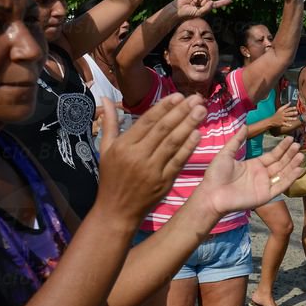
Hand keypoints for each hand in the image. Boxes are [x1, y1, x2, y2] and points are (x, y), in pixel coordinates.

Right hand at [95, 94, 205, 219]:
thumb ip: (110, 123)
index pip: (147, 122)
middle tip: (196, 98)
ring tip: (201, 111)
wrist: (117, 210)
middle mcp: (137, 156)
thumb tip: (105, 98)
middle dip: (181, 112)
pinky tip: (198, 134)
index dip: (164, 107)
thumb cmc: (111, 177)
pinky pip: (178, 161)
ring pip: (173, 143)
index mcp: (123, 146)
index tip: (178, 96)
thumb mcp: (105, 149)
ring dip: (189, 125)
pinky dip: (189, 147)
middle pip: (163, 130)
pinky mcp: (164, 182)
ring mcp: (152, 170)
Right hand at [172, 0, 231, 19]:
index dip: (223, 2)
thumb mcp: (199, 13)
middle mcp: (203, 1)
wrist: (179, 10)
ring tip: (193, 4)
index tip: (231, 0)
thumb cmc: (188, 14)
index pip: (216, 4)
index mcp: (206, 7)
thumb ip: (206, 9)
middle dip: (205, 4)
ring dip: (199, 1)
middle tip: (197, 7)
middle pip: (209, 0)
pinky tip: (191, 1)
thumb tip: (211, 1)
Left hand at [196, 132, 302, 214]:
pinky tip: (298, 169)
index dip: (281, 148)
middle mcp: (261, 175)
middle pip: (280, 163)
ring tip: (301, 155)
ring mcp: (264, 185)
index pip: (272, 156)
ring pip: (283, 173)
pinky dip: (290, 178)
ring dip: (292, 164)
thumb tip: (245, 126)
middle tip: (298, 144)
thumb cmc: (216, 174)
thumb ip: (237, 140)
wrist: (211, 194)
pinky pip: (281, 185)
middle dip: (289, 154)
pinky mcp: (265, 195)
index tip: (289, 138)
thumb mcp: (226, 153)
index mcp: (254, 165)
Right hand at [271, 103, 300, 133]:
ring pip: (287, 119)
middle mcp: (282, 115)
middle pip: (288, 113)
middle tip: (297, 112)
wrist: (271, 121)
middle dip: (292, 113)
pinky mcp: (281, 123)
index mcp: (281, 111)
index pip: (287, 109)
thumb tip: (290, 102)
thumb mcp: (280, 110)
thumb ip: (285, 106)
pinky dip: (288, 125)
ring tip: (296, 118)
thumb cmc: (277, 115)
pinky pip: (285, 124)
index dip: (291, 108)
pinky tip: (291, 125)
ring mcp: (281, 119)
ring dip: (292, 119)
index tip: (295, 107)